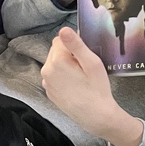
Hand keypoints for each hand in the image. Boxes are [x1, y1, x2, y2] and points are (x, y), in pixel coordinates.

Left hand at [40, 27, 144, 145]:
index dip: (75, 45)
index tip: (85, 56)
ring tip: (81, 78)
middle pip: (56, 51)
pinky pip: (54, 77)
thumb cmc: (97, 89)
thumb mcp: (92, 63)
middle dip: (69, 54)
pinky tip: (76, 86)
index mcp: (57, 60)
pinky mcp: (49, 92)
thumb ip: (77, 45)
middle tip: (85, 67)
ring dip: (65, 65)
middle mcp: (47, 70)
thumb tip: (64, 29)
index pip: (61, 39)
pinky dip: (63, 77)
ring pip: (54, 63)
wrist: (96, 117)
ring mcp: (47, 82)